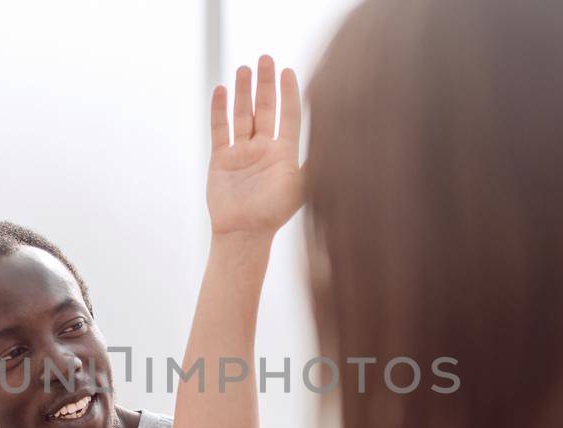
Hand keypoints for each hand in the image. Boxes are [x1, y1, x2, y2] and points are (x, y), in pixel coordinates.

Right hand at [207, 55, 301, 240]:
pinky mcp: (221, 159)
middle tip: (265, 58)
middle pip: (264, 109)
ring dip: (242, 92)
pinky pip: (220, 129)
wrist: (244, 234)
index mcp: (284, 153)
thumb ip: (318, 163)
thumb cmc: (274, 214)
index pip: (287, 115)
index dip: (288, 93)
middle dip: (265, 84)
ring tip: (243, 68)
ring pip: (242, 115)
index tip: (288, 70)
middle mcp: (263, 149)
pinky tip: (221, 90)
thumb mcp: (302, 187)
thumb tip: (342, 142)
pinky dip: (220, 110)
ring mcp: (241, 153)